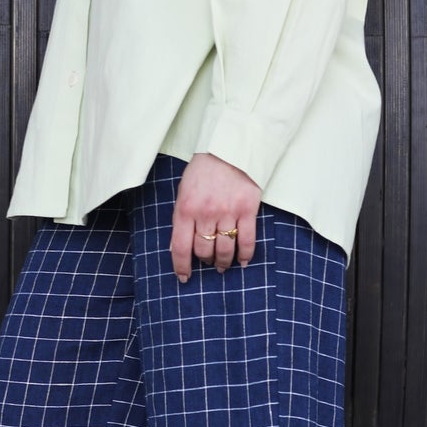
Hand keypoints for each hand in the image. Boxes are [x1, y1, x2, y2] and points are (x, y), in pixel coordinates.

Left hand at [169, 152, 260, 281]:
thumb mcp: (183, 192)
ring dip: (223, 261)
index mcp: (185, 209)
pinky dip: (244, 255)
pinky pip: (247, 241)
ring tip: (223, 264)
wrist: (229, 149)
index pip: (180, 247)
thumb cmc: (203, 171)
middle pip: (203, 251)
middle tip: (208, 262)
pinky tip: (242, 262)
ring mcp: (228, 213)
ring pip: (224, 249)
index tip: (184, 277)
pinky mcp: (247, 210)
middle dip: (205, 261)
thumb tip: (179, 247)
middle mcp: (206, 213)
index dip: (182, 266)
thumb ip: (181, 218)